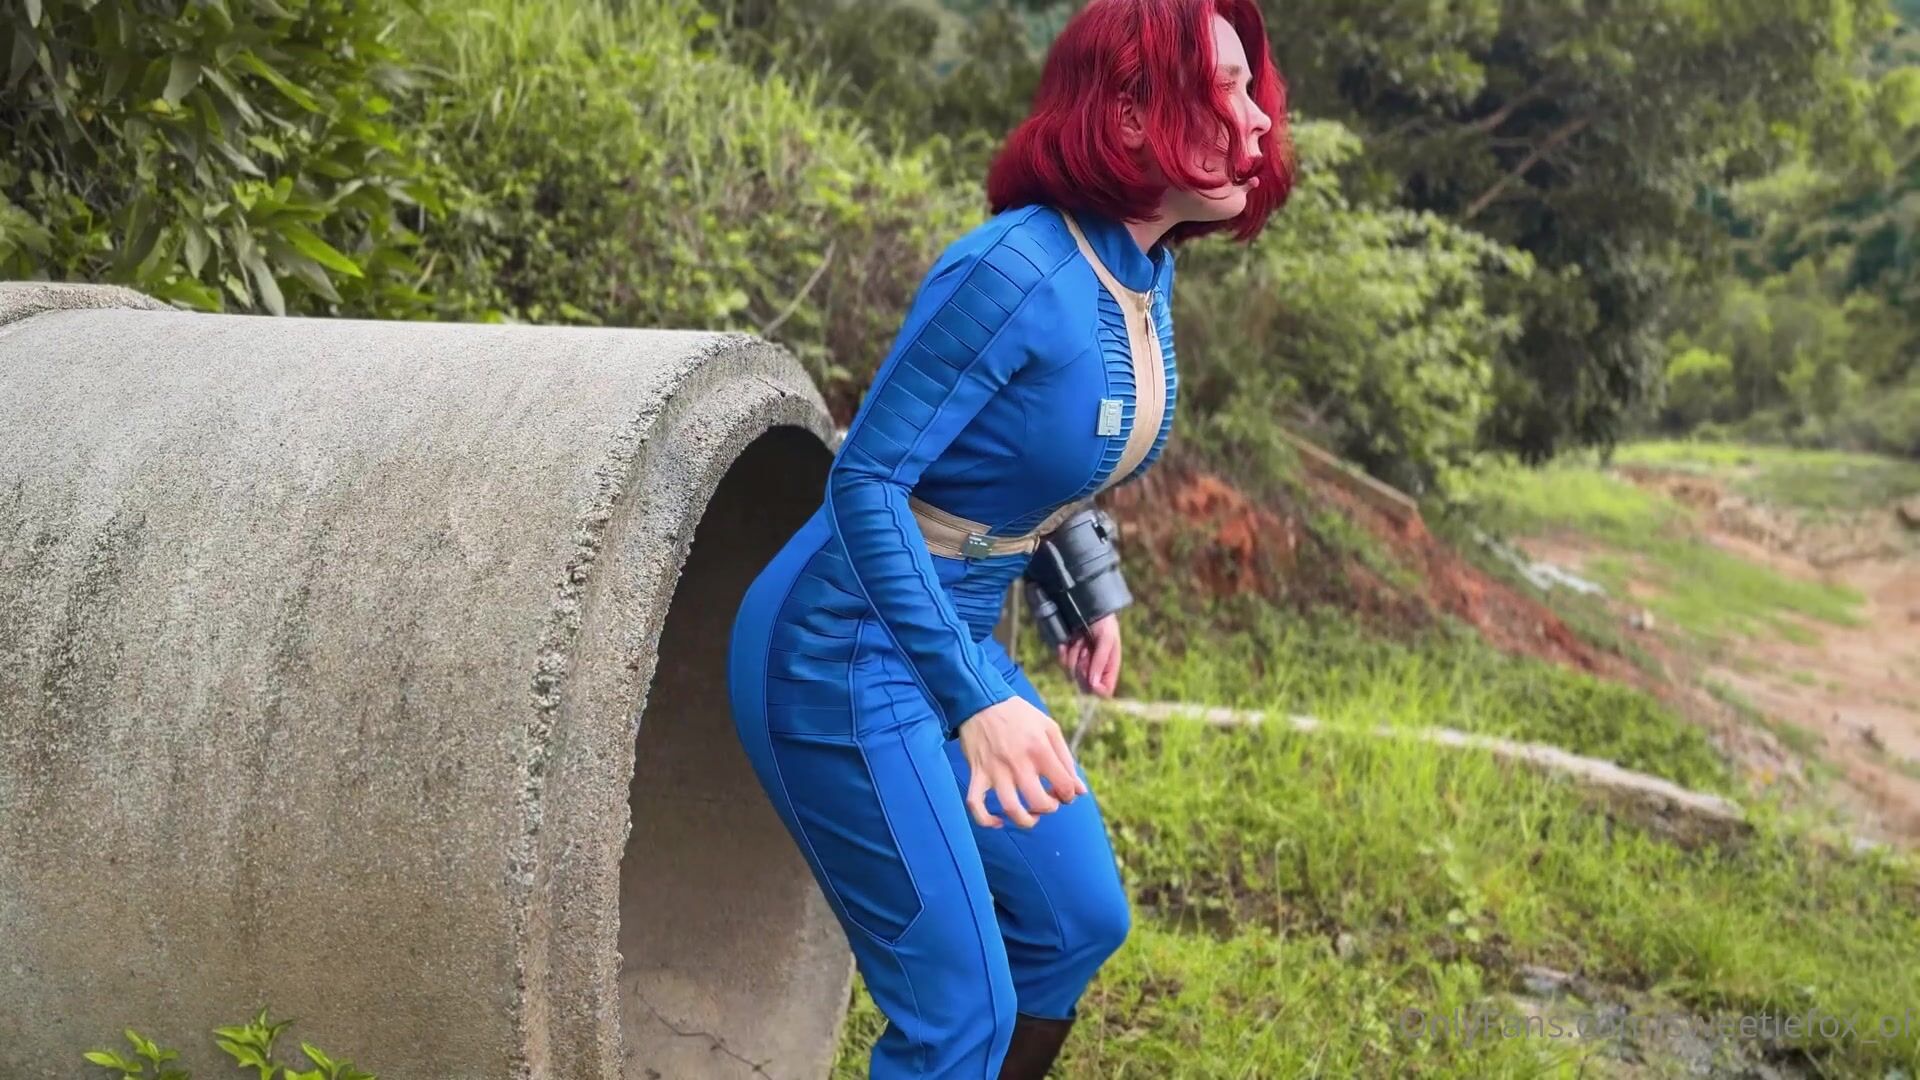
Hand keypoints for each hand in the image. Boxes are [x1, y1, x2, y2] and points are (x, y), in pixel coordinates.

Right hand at [955, 695, 1088, 828]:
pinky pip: (975, 804)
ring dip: (1024, 821)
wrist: (981, 700)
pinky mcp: (976, 773)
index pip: (1063, 786)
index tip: (1062, 792)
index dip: (1068, 795)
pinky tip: (998, 822)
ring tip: (1030, 816)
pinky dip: (986, 820)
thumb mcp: (1049, 728)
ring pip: (1010, 808)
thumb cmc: (1019, 715)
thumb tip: (1080, 791)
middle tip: (1047, 801)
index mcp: (1039, 749)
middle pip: (1038, 802)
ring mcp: (995, 770)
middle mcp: (1018, 762)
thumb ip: (1066, 760)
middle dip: (1049, 809)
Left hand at [1056, 613, 1120, 697]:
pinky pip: (1062, 661)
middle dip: (1083, 668)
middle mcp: (1094, 668)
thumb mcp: (1107, 639)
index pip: (1105, 690)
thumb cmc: (1104, 622)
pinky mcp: (1067, 654)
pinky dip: (1064, 651)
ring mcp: (1079, 662)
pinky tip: (1068, 640)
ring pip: (1071, 672)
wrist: (1086, 605)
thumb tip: (1093, 684)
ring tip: (1080, 639)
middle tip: (1085, 651)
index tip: (1092, 683)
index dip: (1098, 690)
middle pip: (1085, 684)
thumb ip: (1100, 661)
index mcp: (1109, 667)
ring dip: (1074, 655)